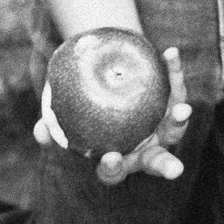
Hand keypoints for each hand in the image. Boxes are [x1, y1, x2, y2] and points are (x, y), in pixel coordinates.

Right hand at [33, 46, 193, 184]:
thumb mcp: (63, 118)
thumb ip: (52, 128)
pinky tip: (170, 53)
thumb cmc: (80, 107)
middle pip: (155, 160)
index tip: (111, 158)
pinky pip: (174, 86)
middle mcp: (142, 147)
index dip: (113, 168)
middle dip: (165, 165)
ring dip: (179, 120)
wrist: (104, 78)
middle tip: (175, 169)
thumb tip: (40, 131)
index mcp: (117, 159)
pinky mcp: (171, 98)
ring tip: (182, 109)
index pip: (114, 171)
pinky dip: (174, 71)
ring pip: (174, 127)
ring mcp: (159, 125)